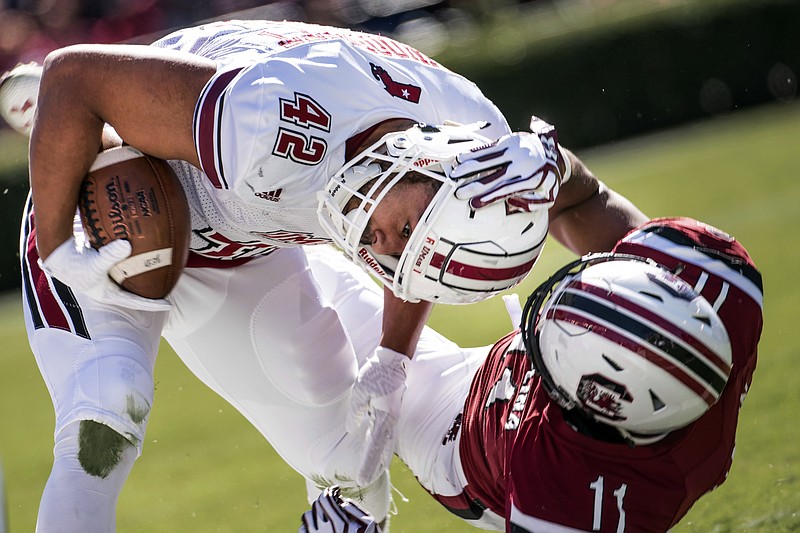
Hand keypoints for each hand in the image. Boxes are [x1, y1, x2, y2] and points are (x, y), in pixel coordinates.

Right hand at [41, 238, 170, 311]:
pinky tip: (145, 252)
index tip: (169, 305)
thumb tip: (127, 245)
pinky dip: (134, 261)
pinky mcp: (105, 266)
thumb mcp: (94, 263)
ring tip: (162, 272)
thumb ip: (110, 255)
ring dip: (144, 277)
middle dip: (152, 292)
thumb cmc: (74, 264)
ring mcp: (107, 278)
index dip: (153, 304)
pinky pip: (125, 266)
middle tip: (170, 288)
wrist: (57, 255)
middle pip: (136, 293)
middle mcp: (109, 288)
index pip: (136, 302)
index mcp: (109, 294)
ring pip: (131, 280)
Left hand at [299, 486, 380, 532]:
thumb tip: (339, 500)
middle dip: (325, 500)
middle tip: (332, 502)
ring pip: (307, 515)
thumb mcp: (367, 521)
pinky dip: (309, 525)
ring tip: (325, 515)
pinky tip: (319, 526)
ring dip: (315, 512)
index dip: (330, 491)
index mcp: (340, 523)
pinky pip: (302, 529)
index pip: (326, 498)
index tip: (335, 490)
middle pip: (317, 504)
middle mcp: (326, 531)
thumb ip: (353, 507)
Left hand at [346, 347, 407, 485]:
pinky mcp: (391, 410)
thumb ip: (355, 411)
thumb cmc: (376, 373)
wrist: (394, 359)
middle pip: (384, 449)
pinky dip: (382, 444)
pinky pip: (387, 432)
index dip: (367, 463)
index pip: (374, 446)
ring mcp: (393, 415)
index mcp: (384, 416)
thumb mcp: (360, 390)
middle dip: (375, 466)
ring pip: (387, 442)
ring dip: (380, 457)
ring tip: (373, 470)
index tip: (361, 478)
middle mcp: (391, 419)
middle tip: (365, 480)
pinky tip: (378, 448)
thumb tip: (350, 428)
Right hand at [451, 118, 566, 210]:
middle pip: (494, 176)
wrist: (555, 156)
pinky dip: (474, 154)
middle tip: (458, 194)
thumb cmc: (545, 184)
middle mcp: (523, 164)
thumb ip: (528, 203)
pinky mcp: (510, 141)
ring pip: (488, 160)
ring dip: (469, 168)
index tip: (474, 204)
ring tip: (454, 175)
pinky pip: (489, 148)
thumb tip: (509, 206)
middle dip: (475, 185)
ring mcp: (515, 150)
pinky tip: (460, 158)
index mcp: (532, 180)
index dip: (489, 197)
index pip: (506, 190)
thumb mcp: (544, 198)